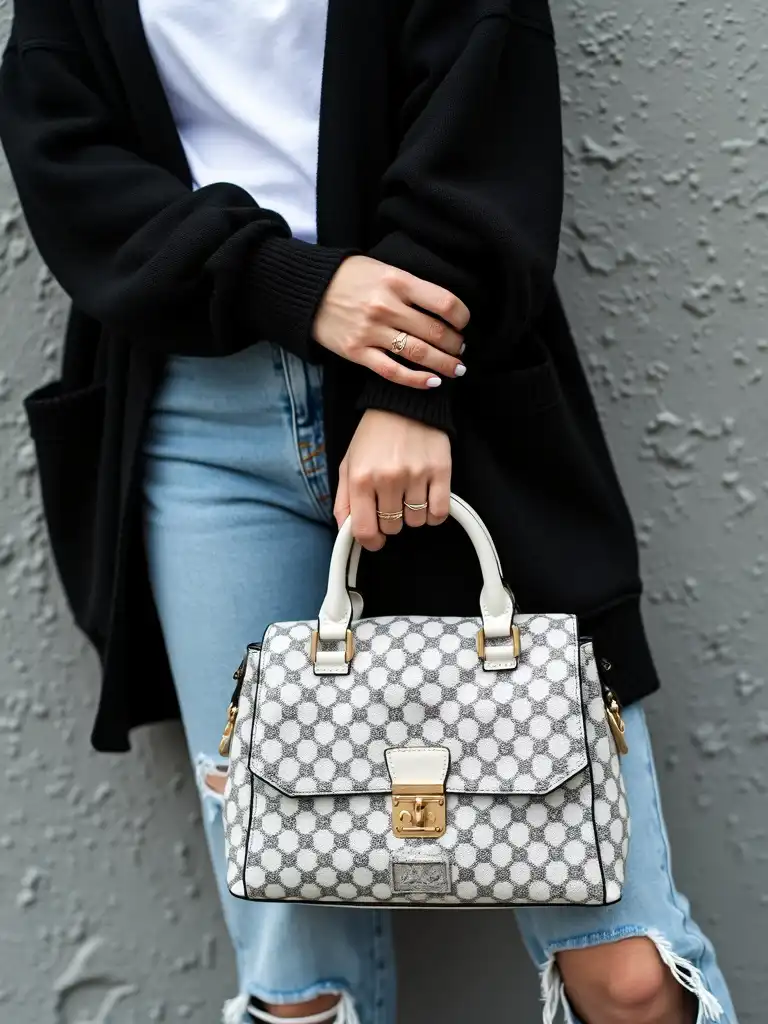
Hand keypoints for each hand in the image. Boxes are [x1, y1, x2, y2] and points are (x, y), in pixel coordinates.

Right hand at [314, 255, 468, 387]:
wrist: (306, 290)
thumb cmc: (349, 277)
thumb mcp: (382, 268)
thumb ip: (411, 286)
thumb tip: (444, 308)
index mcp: (397, 281)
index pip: (444, 303)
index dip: (462, 317)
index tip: (464, 324)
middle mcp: (386, 307)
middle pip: (435, 332)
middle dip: (455, 345)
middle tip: (462, 350)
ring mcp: (371, 332)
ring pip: (418, 354)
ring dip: (444, 364)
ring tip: (456, 369)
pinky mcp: (356, 352)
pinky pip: (392, 371)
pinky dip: (416, 380)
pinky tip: (432, 382)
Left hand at [334, 409, 450, 550]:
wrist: (404, 403)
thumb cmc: (373, 436)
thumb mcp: (349, 464)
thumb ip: (344, 500)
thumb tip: (347, 532)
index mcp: (360, 478)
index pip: (365, 530)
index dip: (370, 542)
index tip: (375, 540)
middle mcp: (387, 478)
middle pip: (393, 527)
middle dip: (391, 521)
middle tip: (391, 501)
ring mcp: (416, 475)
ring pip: (415, 522)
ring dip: (412, 514)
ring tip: (408, 493)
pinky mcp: (440, 471)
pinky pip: (439, 513)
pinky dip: (433, 514)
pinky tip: (426, 499)